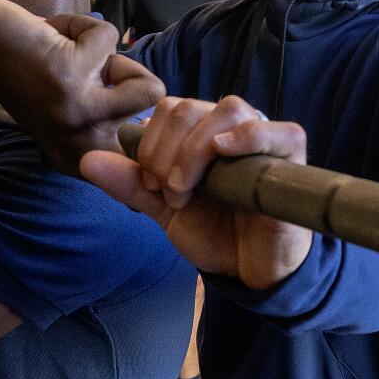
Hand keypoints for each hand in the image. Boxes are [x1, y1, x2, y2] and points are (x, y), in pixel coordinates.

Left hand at [0, 0, 163, 172]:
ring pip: (146, 83)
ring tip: (63, 53)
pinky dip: (79, 24)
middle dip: (125, 74)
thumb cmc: (22, 71)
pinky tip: (46, 36)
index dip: (148, 120)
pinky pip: (108, 36)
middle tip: (77, 69)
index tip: (108, 97)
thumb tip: (160, 100)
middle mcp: (84, 146)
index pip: (150, 157)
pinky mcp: (71, 76)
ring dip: (102, 52)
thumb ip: (110, 114)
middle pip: (155, 110)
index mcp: (85, 159)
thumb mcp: (72, 108)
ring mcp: (78, 113)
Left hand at [79, 96, 311, 289]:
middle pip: (190, 108)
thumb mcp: (163, 210)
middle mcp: (232, 128)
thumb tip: (86, 161)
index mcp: (202, 133)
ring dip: (194, 150)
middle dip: (165, 152)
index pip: (169, 108)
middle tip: (167, 193)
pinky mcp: (292, 158)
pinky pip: (278, 130)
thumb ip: (131, 185)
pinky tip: (224, 154)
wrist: (249, 270)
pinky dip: (248, 136)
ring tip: (186, 191)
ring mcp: (264, 139)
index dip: (150, 143)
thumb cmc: (214, 234)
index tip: (150, 184)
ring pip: (227, 111)